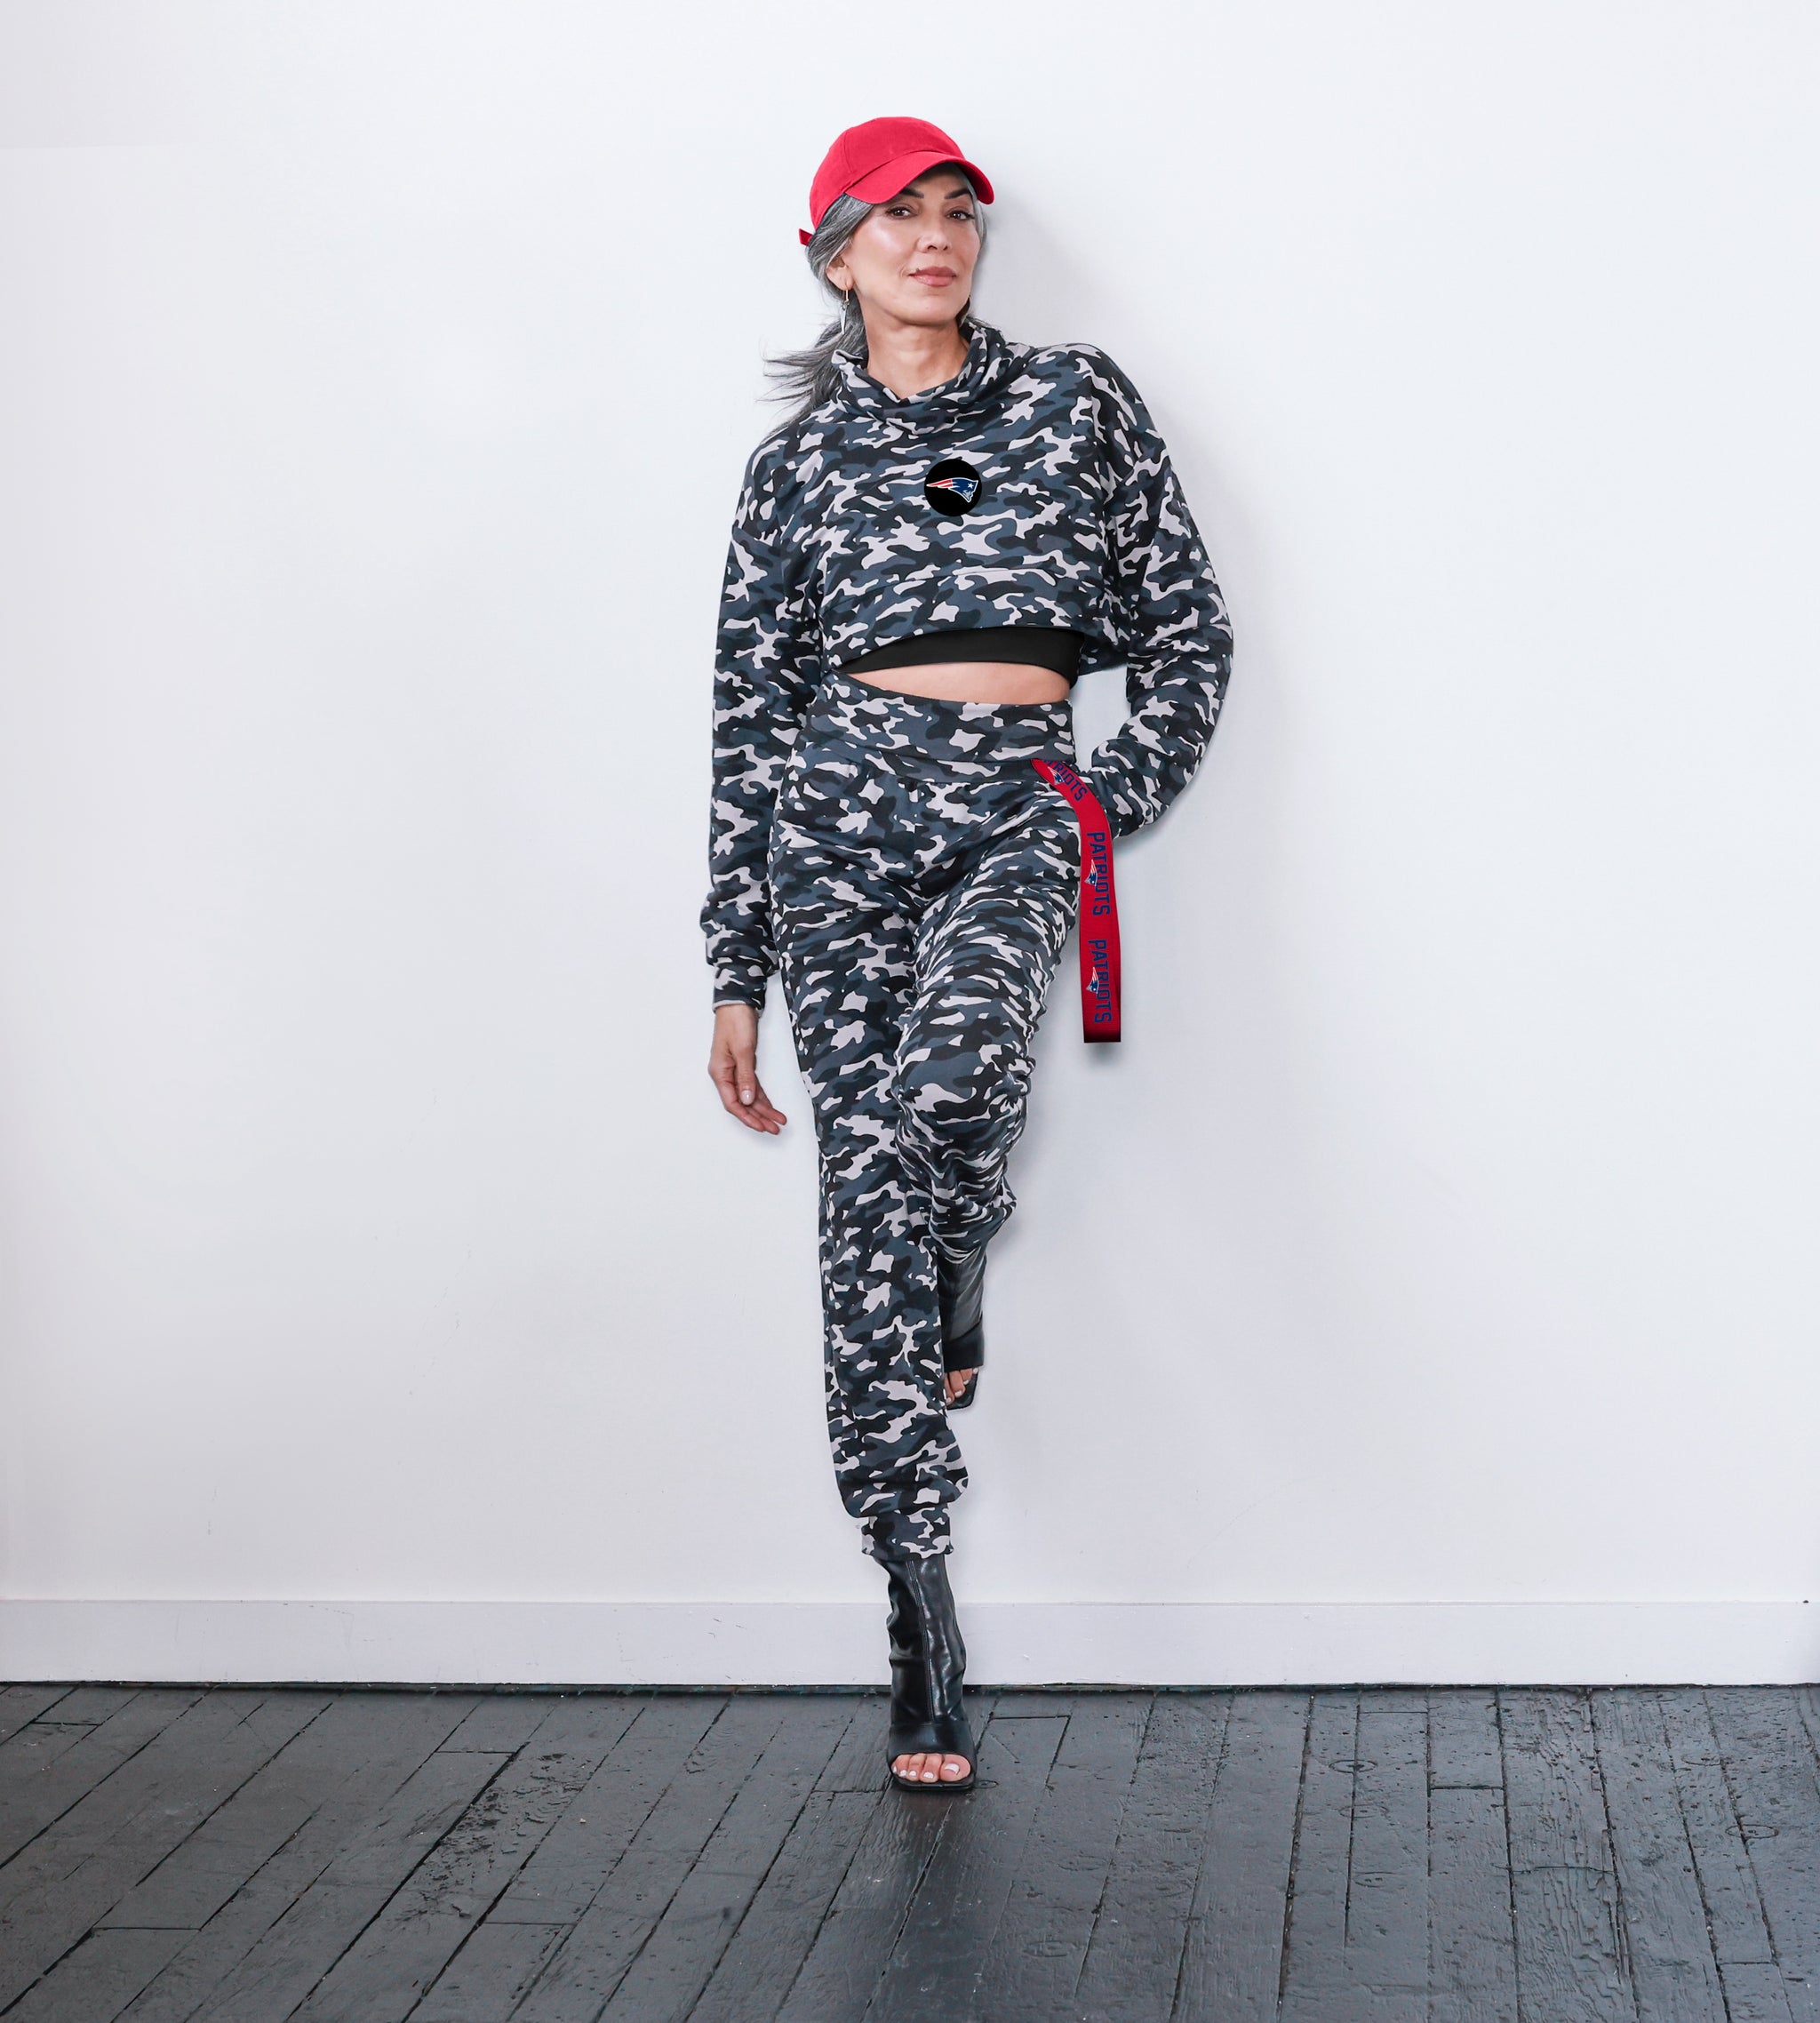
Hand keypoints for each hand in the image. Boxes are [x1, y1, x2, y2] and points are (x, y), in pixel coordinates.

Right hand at [708, 1002, 787, 1134]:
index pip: (733, 1103)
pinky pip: (752, 1086)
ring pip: (748, 1096)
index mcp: (720, 1073)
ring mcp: (733, 1070)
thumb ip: (745, 1077)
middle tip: (775, 1128)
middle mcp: (725, 1074)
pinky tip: (771, 1106)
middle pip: (742, 1103)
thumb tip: (747, 1100)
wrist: (737, 1003)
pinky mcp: (742, 1064)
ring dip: (762, 1109)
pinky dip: (762, 1097)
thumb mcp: (742, 1050)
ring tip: (778, 1121)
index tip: (763, 1127)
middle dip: (758, 1117)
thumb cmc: (736, 1022)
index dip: (748, 1117)